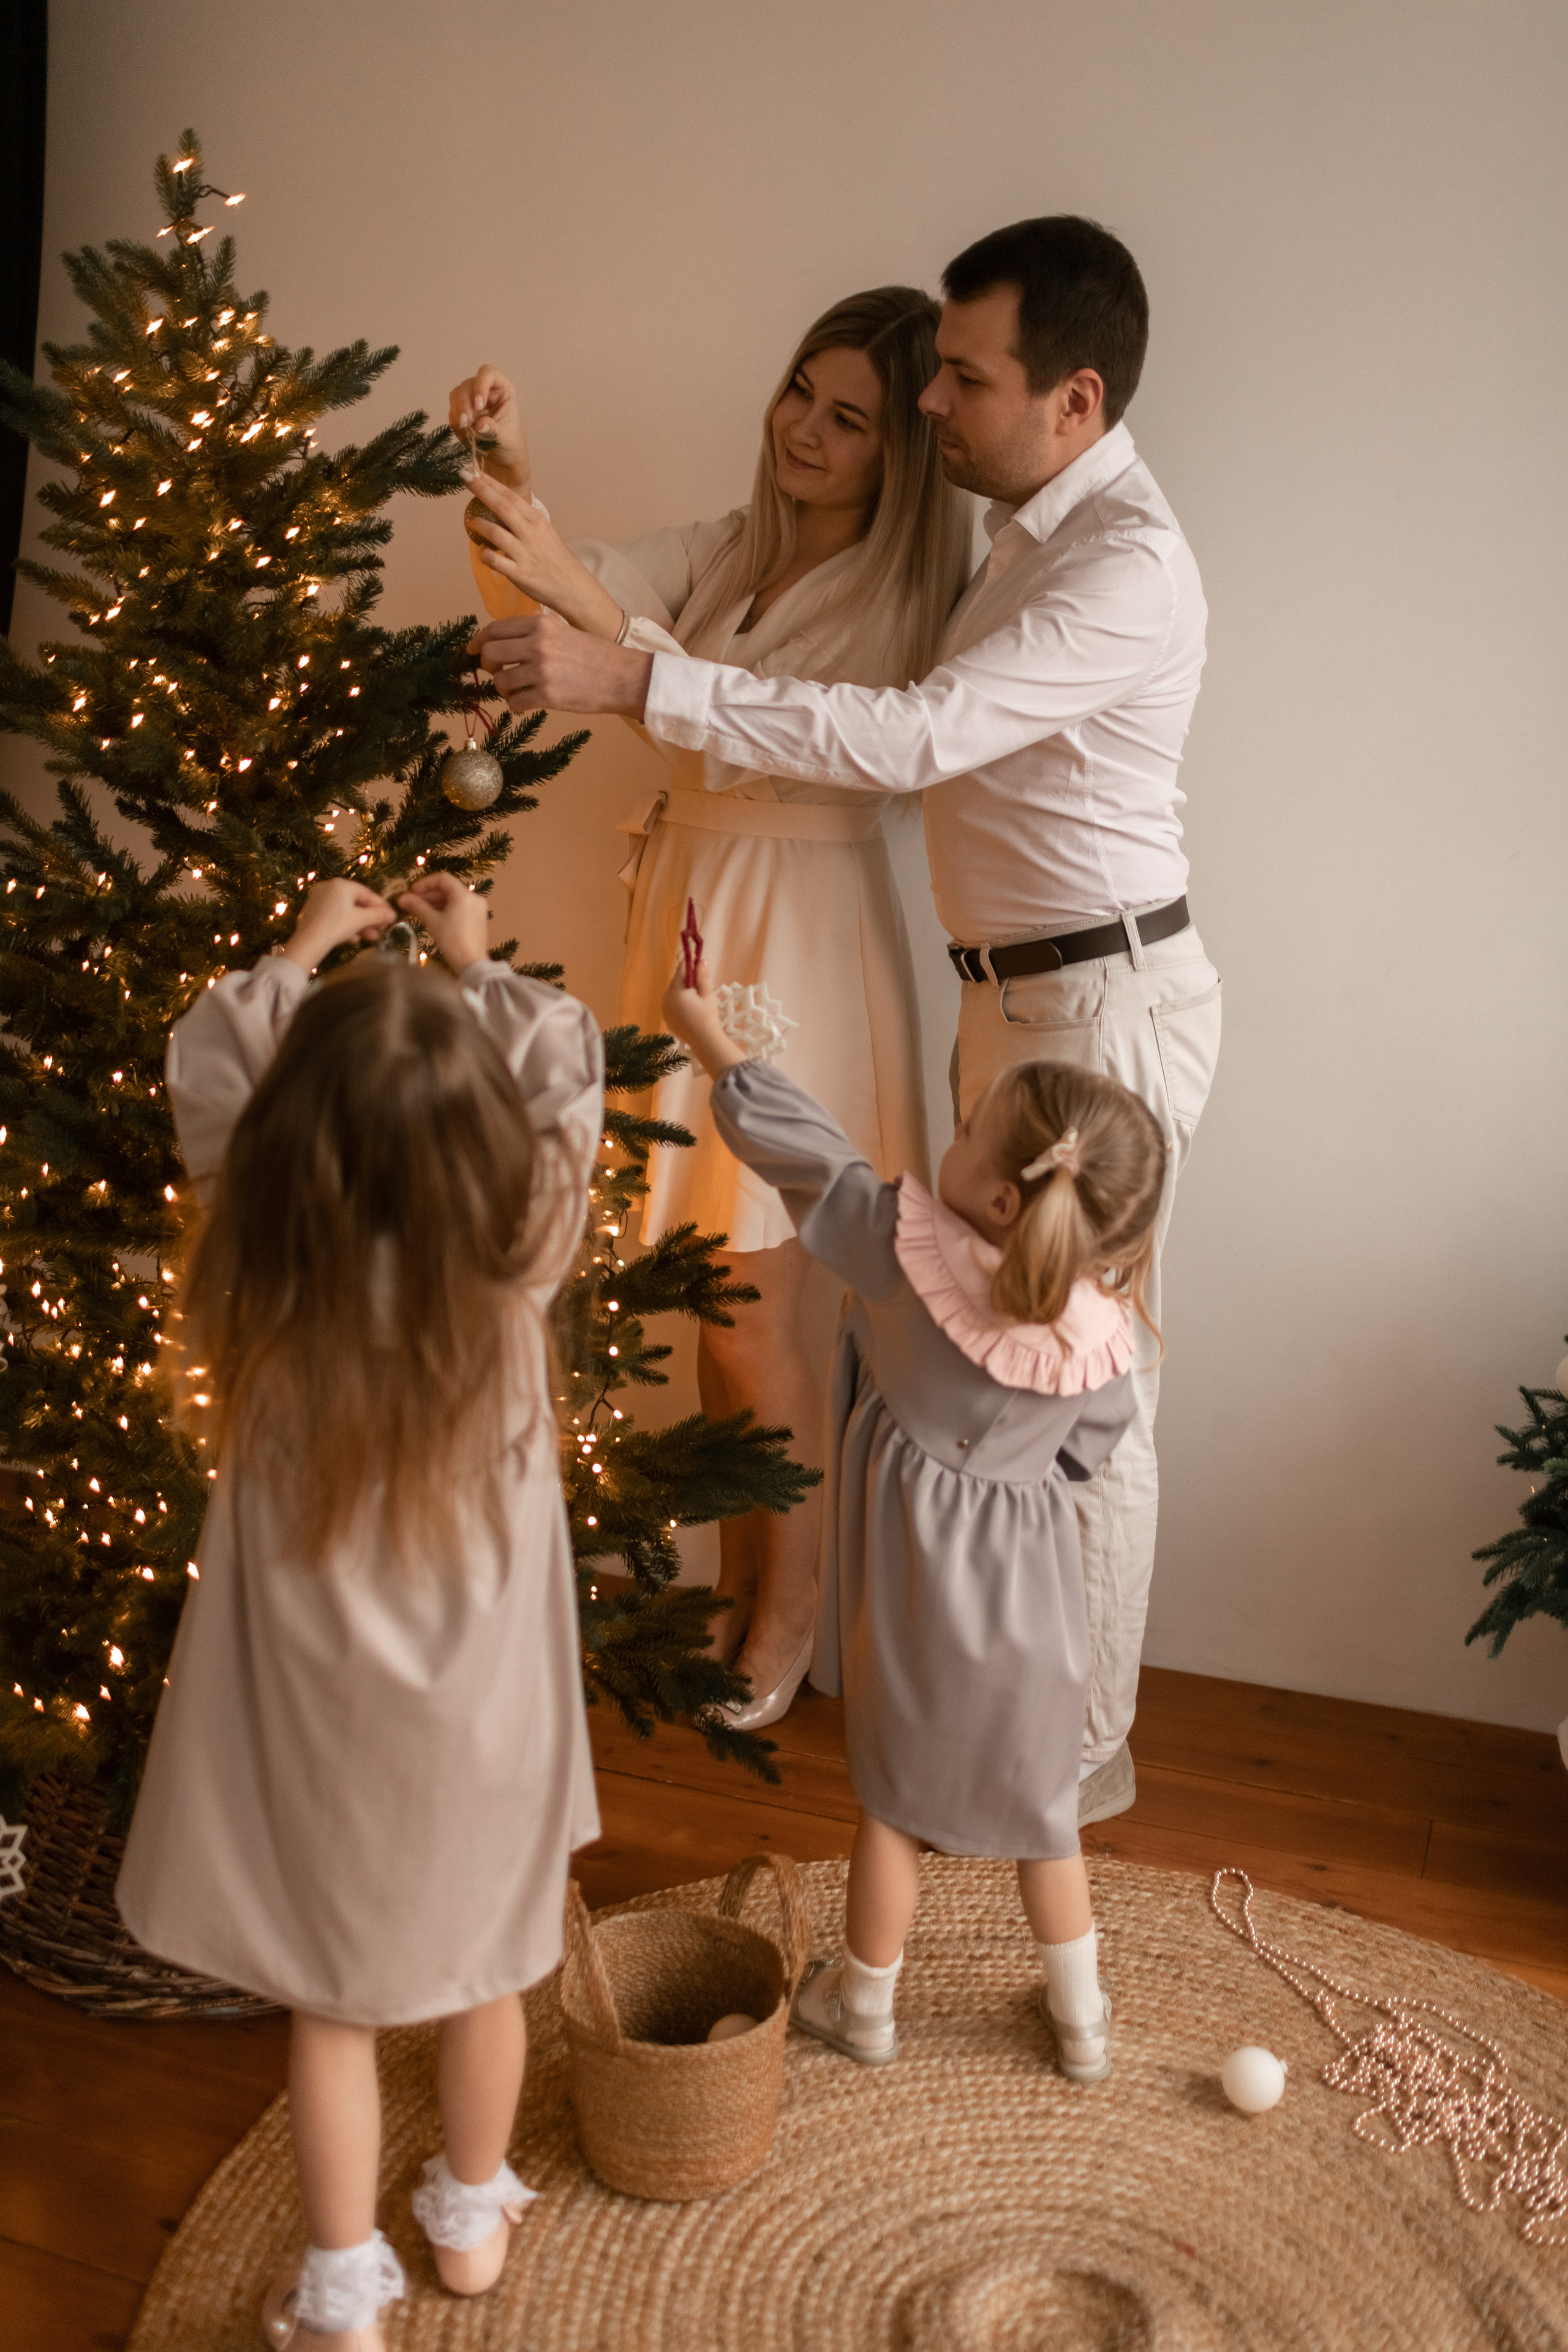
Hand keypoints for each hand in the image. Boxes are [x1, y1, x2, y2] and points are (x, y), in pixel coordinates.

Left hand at [280, 878, 395, 971]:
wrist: (308, 942)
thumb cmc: (337, 926)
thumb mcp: (360, 920)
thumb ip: (378, 915)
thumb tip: (393, 915)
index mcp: (340, 884)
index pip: (366, 893)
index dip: (381, 906)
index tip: (391, 916)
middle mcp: (328, 887)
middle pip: (355, 903)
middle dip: (369, 919)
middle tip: (381, 930)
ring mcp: (318, 899)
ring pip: (345, 911)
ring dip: (359, 925)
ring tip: (370, 937)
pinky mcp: (312, 911)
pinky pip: (334, 916)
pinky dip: (345, 925)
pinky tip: (353, 938)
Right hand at [398, 871, 490, 972]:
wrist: (471, 963)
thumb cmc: (451, 941)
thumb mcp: (433, 921)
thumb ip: (417, 906)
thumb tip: (401, 898)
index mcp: (464, 895)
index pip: (442, 879)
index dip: (425, 883)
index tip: (412, 891)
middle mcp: (474, 897)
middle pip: (448, 889)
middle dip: (428, 894)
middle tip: (412, 902)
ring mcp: (478, 908)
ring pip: (453, 899)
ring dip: (436, 902)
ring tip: (419, 910)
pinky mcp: (478, 918)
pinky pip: (460, 907)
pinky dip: (446, 909)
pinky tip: (433, 916)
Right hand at [448, 364, 529, 489]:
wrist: (502, 462)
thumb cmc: (511, 446)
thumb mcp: (506, 438)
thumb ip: (494, 430)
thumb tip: (480, 424)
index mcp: (502, 390)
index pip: (488, 373)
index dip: (481, 384)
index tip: (479, 404)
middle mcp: (485, 392)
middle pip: (467, 385)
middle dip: (465, 403)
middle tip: (467, 423)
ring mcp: (471, 402)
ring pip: (456, 395)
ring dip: (458, 411)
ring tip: (465, 428)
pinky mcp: (462, 414)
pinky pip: (452, 412)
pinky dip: (455, 421)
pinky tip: (464, 432)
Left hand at [460, 470, 619, 633]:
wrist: (573, 588)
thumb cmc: (556, 560)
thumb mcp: (544, 533)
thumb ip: (524, 522)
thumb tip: (500, 510)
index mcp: (537, 521)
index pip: (511, 496)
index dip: (492, 483)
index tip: (475, 472)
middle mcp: (531, 534)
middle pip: (502, 506)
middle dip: (482, 490)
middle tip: (465, 478)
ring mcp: (524, 554)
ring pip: (495, 533)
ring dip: (479, 525)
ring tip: (470, 522)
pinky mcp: (519, 573)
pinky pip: (494, 561)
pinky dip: (484, 554)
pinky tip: (483, 551)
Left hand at [470, 610, 653, 717]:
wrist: (623, 677)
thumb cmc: (596, 656)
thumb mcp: (564, 631)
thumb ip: (536, 633)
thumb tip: (505, 642)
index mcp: (540, 625)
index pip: (494, 629)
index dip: (478, 641)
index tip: (472, 650)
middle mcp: (537, 645)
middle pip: (490, 654)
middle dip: (488, 666)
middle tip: (498, 673)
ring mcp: (541, 671)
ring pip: (500, 681)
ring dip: (503, 689)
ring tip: (517, 691)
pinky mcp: (547, 696)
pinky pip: (514, 702)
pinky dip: (516, 705)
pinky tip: (525, 705)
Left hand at [661, 957, 744, 1077]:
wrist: (704, 1041)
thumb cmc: (708, 1016)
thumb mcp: (707, 995)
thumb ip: (703, 977)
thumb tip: (701, 960)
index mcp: (676, 991)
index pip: (681, 971)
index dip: (690, 965)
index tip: (698, 963)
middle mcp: (666, 998)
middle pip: (676, 982)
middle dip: (687, 980)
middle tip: (701, 986)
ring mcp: (664, 1009)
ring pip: (673, 993)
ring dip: (682, 991)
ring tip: (696, 1000)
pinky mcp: (666, 1017)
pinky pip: (671, 1004)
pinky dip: (679, 1002)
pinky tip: (690, 1009)